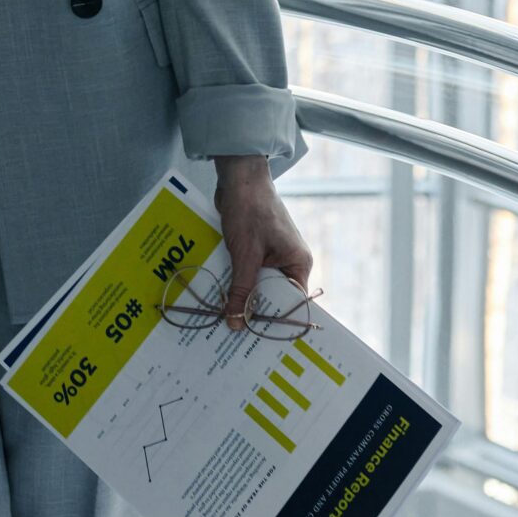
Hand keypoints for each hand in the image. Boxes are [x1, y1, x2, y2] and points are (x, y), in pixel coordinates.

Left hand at [214, 155, 312, 331]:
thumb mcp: (245, 254)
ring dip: (241, 294)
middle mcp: (289, 260)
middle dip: (254, 310)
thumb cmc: (249, 210)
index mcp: (298, 263)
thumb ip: (241, 290)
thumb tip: (235, 323)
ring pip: (257, 283)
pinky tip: (219, 293)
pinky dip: (235, 279)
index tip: (257, 341)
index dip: (275, 321)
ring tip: (223, 318)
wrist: (238, 175)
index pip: (292, 303)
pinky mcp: (256, 246)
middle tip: (234, 333)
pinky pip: (247, 270)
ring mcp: (272, 253)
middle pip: (273, 295)